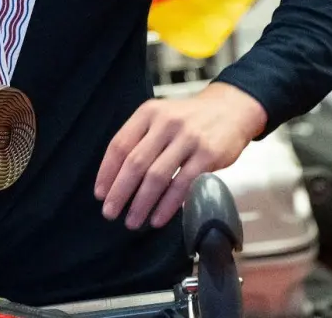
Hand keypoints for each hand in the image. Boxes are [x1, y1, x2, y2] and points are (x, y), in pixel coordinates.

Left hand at [96, 82, 265, 229]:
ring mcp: (188, 138)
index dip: (107, 172)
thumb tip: (115, 179)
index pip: (120, 145)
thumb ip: (140, 139)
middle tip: (110, 212)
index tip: (100, 194)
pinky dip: (167, 206)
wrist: (231, 109)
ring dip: (141, 203)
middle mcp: (166, 123)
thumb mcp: (161, 117)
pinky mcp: (207, 155)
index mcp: (149, 113)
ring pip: (157, 177)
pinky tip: (157, 218)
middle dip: (119, 192)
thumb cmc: (190, 119)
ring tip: (132, 221)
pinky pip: (182, 185)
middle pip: (135, 163)